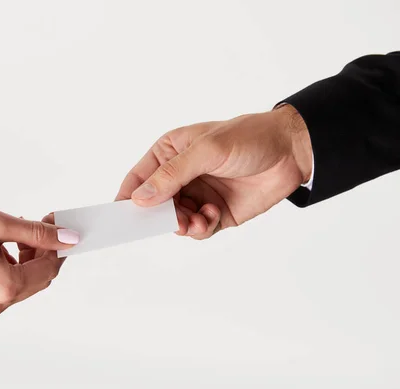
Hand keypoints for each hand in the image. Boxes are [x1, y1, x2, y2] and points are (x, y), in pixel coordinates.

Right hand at [0, 209, 79, 316]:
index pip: (49, 267)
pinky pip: (9, 285)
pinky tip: (4, 246)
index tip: (56, 224)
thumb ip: (37, 233)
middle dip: (45, 251)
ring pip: (26, 281)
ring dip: (29, 258)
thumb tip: (67, 237)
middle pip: (40, 277)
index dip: (57, 244)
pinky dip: (14, 266)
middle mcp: (0, 302)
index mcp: (7, 286)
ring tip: (18, 233)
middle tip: (40, 224)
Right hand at [116, 105, 311, 238]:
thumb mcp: (206, 150)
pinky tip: (212, 215)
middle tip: (172, 220)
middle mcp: (180, 176)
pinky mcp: (215, 212)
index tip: (118, 216)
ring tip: (197, 219)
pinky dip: (201, 227)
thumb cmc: (248, 137)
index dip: (127, 197)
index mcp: (169, 153)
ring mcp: (197, 195)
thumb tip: (140, 199)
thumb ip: (172, 175)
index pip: (139, 178)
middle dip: (160, 216)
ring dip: (182, 224)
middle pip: (154, 205)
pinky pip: (197, 229)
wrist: (292, 151)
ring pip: (174, 220)